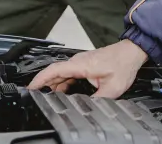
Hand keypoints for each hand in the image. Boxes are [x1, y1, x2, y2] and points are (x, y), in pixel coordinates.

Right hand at [28, 40, 147, 97]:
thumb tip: (87, 109)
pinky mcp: (83, 65)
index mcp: (80, 65)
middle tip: (35, 96)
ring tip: (47, 97)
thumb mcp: (112, 88)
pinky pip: (67, 74)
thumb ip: (98, 100)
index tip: (30, 87)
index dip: (40, 79)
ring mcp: (80, 62)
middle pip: (54, 73)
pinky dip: (61, 83)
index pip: (54, 70)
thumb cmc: (123, 64)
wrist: (131, 53)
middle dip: (43, 85)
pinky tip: (62, 92)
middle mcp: (77, 61)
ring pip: (60, 74)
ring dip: (53, 85)